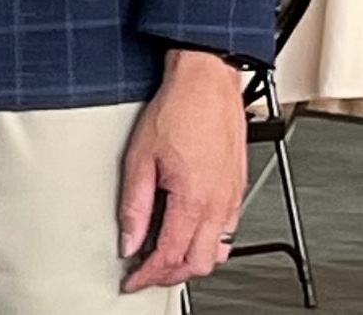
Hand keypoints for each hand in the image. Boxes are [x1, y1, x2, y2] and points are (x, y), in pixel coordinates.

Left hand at [118, 49, 248, 290]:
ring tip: (164, 258)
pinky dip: (208, 244)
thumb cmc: (176, 111)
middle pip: (198, 263)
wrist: (206, 84)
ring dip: (191, 262)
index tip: (132, 280)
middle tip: (145, 272)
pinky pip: (228, 232)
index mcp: (193, 200)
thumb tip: (128, 239)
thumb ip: (134, 205)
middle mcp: (218, 204)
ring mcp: (232, 198)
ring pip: (218, 253)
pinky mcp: (237, 189)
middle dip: (171, 275)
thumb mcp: (139, 158)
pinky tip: (188, 234)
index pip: (170, 255)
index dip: (148, 275)